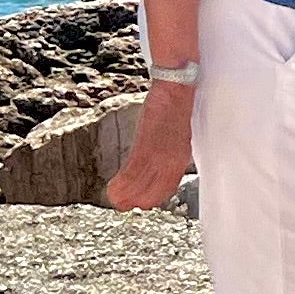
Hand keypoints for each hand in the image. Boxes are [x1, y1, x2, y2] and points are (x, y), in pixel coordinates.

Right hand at [105, 94, 195, 210]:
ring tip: (115, 199)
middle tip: (124, 205)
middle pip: (155, 193)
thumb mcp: (178, 133)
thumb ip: (171, 149)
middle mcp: (172, 161)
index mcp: (181, 157)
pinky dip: (120, 185)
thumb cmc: (176, 106)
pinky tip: (112, 189)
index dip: (152, 198)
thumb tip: (160, 160)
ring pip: (140, 187)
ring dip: (125, 196)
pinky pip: (131, 174)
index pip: (167, 187)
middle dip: (137, 202)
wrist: (176, 88)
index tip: (141, 202)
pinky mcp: (146, 147)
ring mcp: (159, 156)